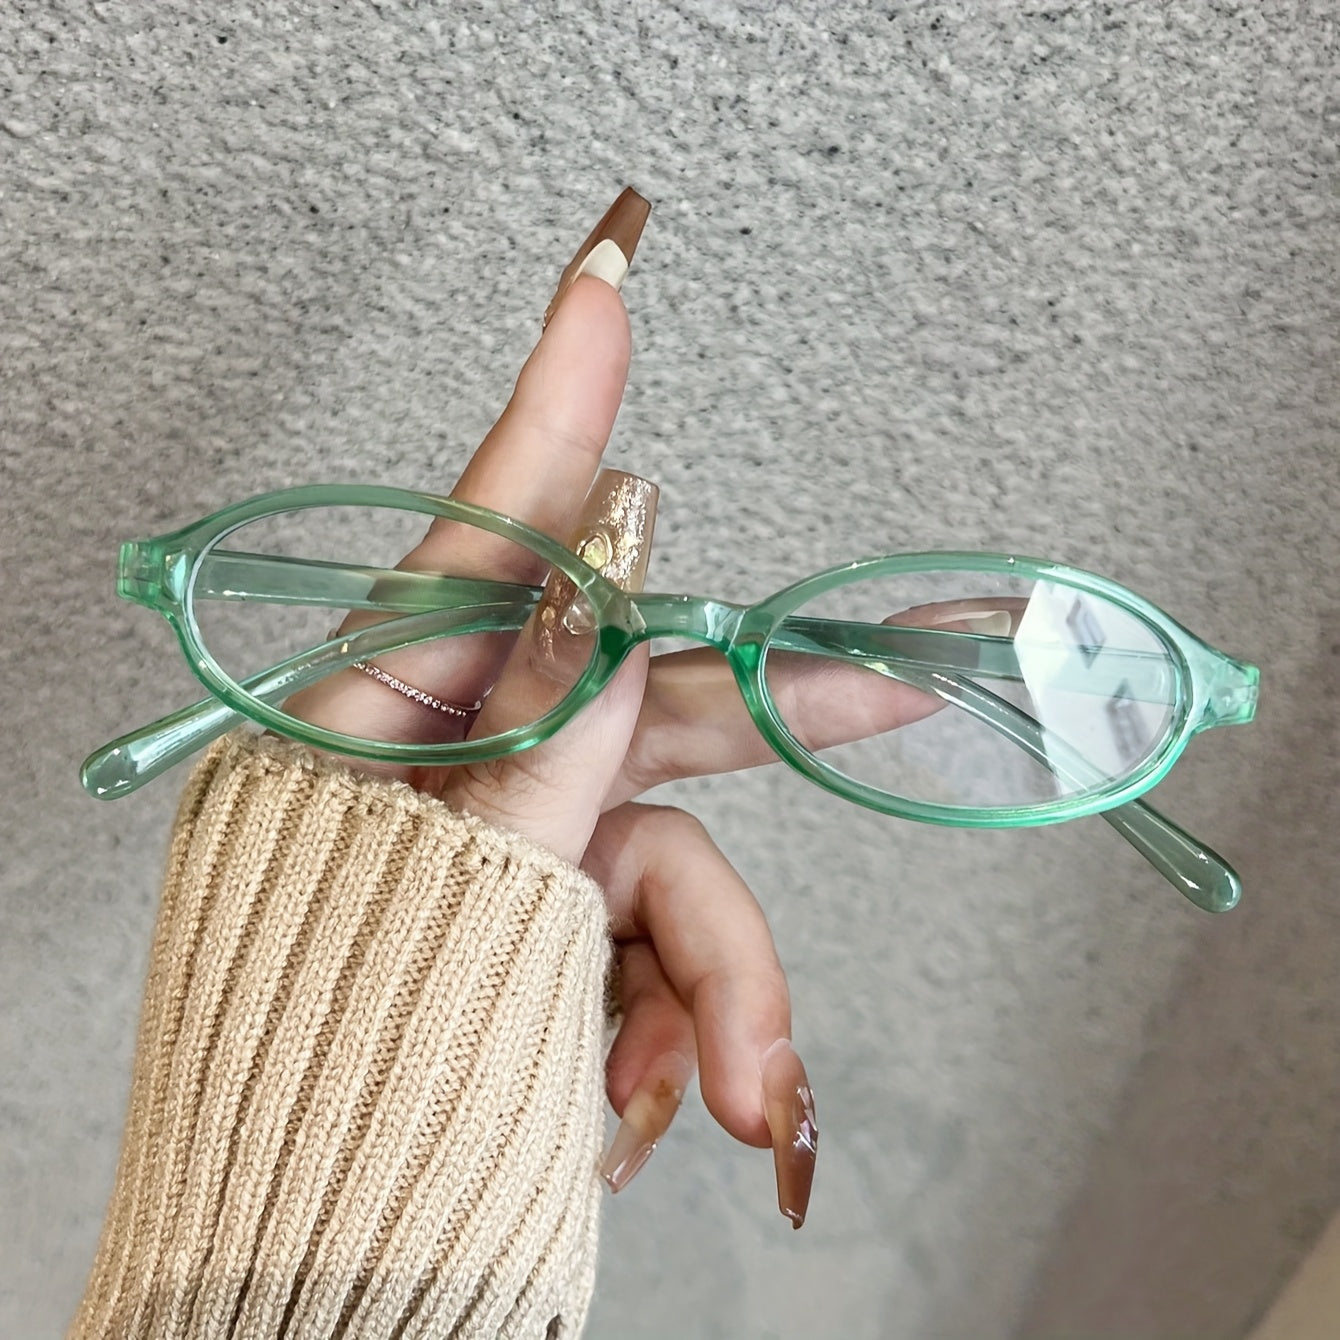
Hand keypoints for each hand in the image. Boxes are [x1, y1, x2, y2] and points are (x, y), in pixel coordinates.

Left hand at [287, 195, 819, 1223]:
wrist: (332, 1294)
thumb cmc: (346, 1094)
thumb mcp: (461, 894)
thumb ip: (552, 734)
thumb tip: (608, 574)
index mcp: (363, 744)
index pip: (483, 546)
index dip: (555, 413)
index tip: (603, 287)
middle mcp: (440, 789)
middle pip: (629, 716)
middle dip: (754, 734)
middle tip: (876, 689)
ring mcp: (503, 871)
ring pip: (668, 874)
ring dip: (714, 987)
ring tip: (717, 1098)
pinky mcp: (550, 949)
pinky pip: (656, 956)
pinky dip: (679, 1031)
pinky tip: (655, 1108)